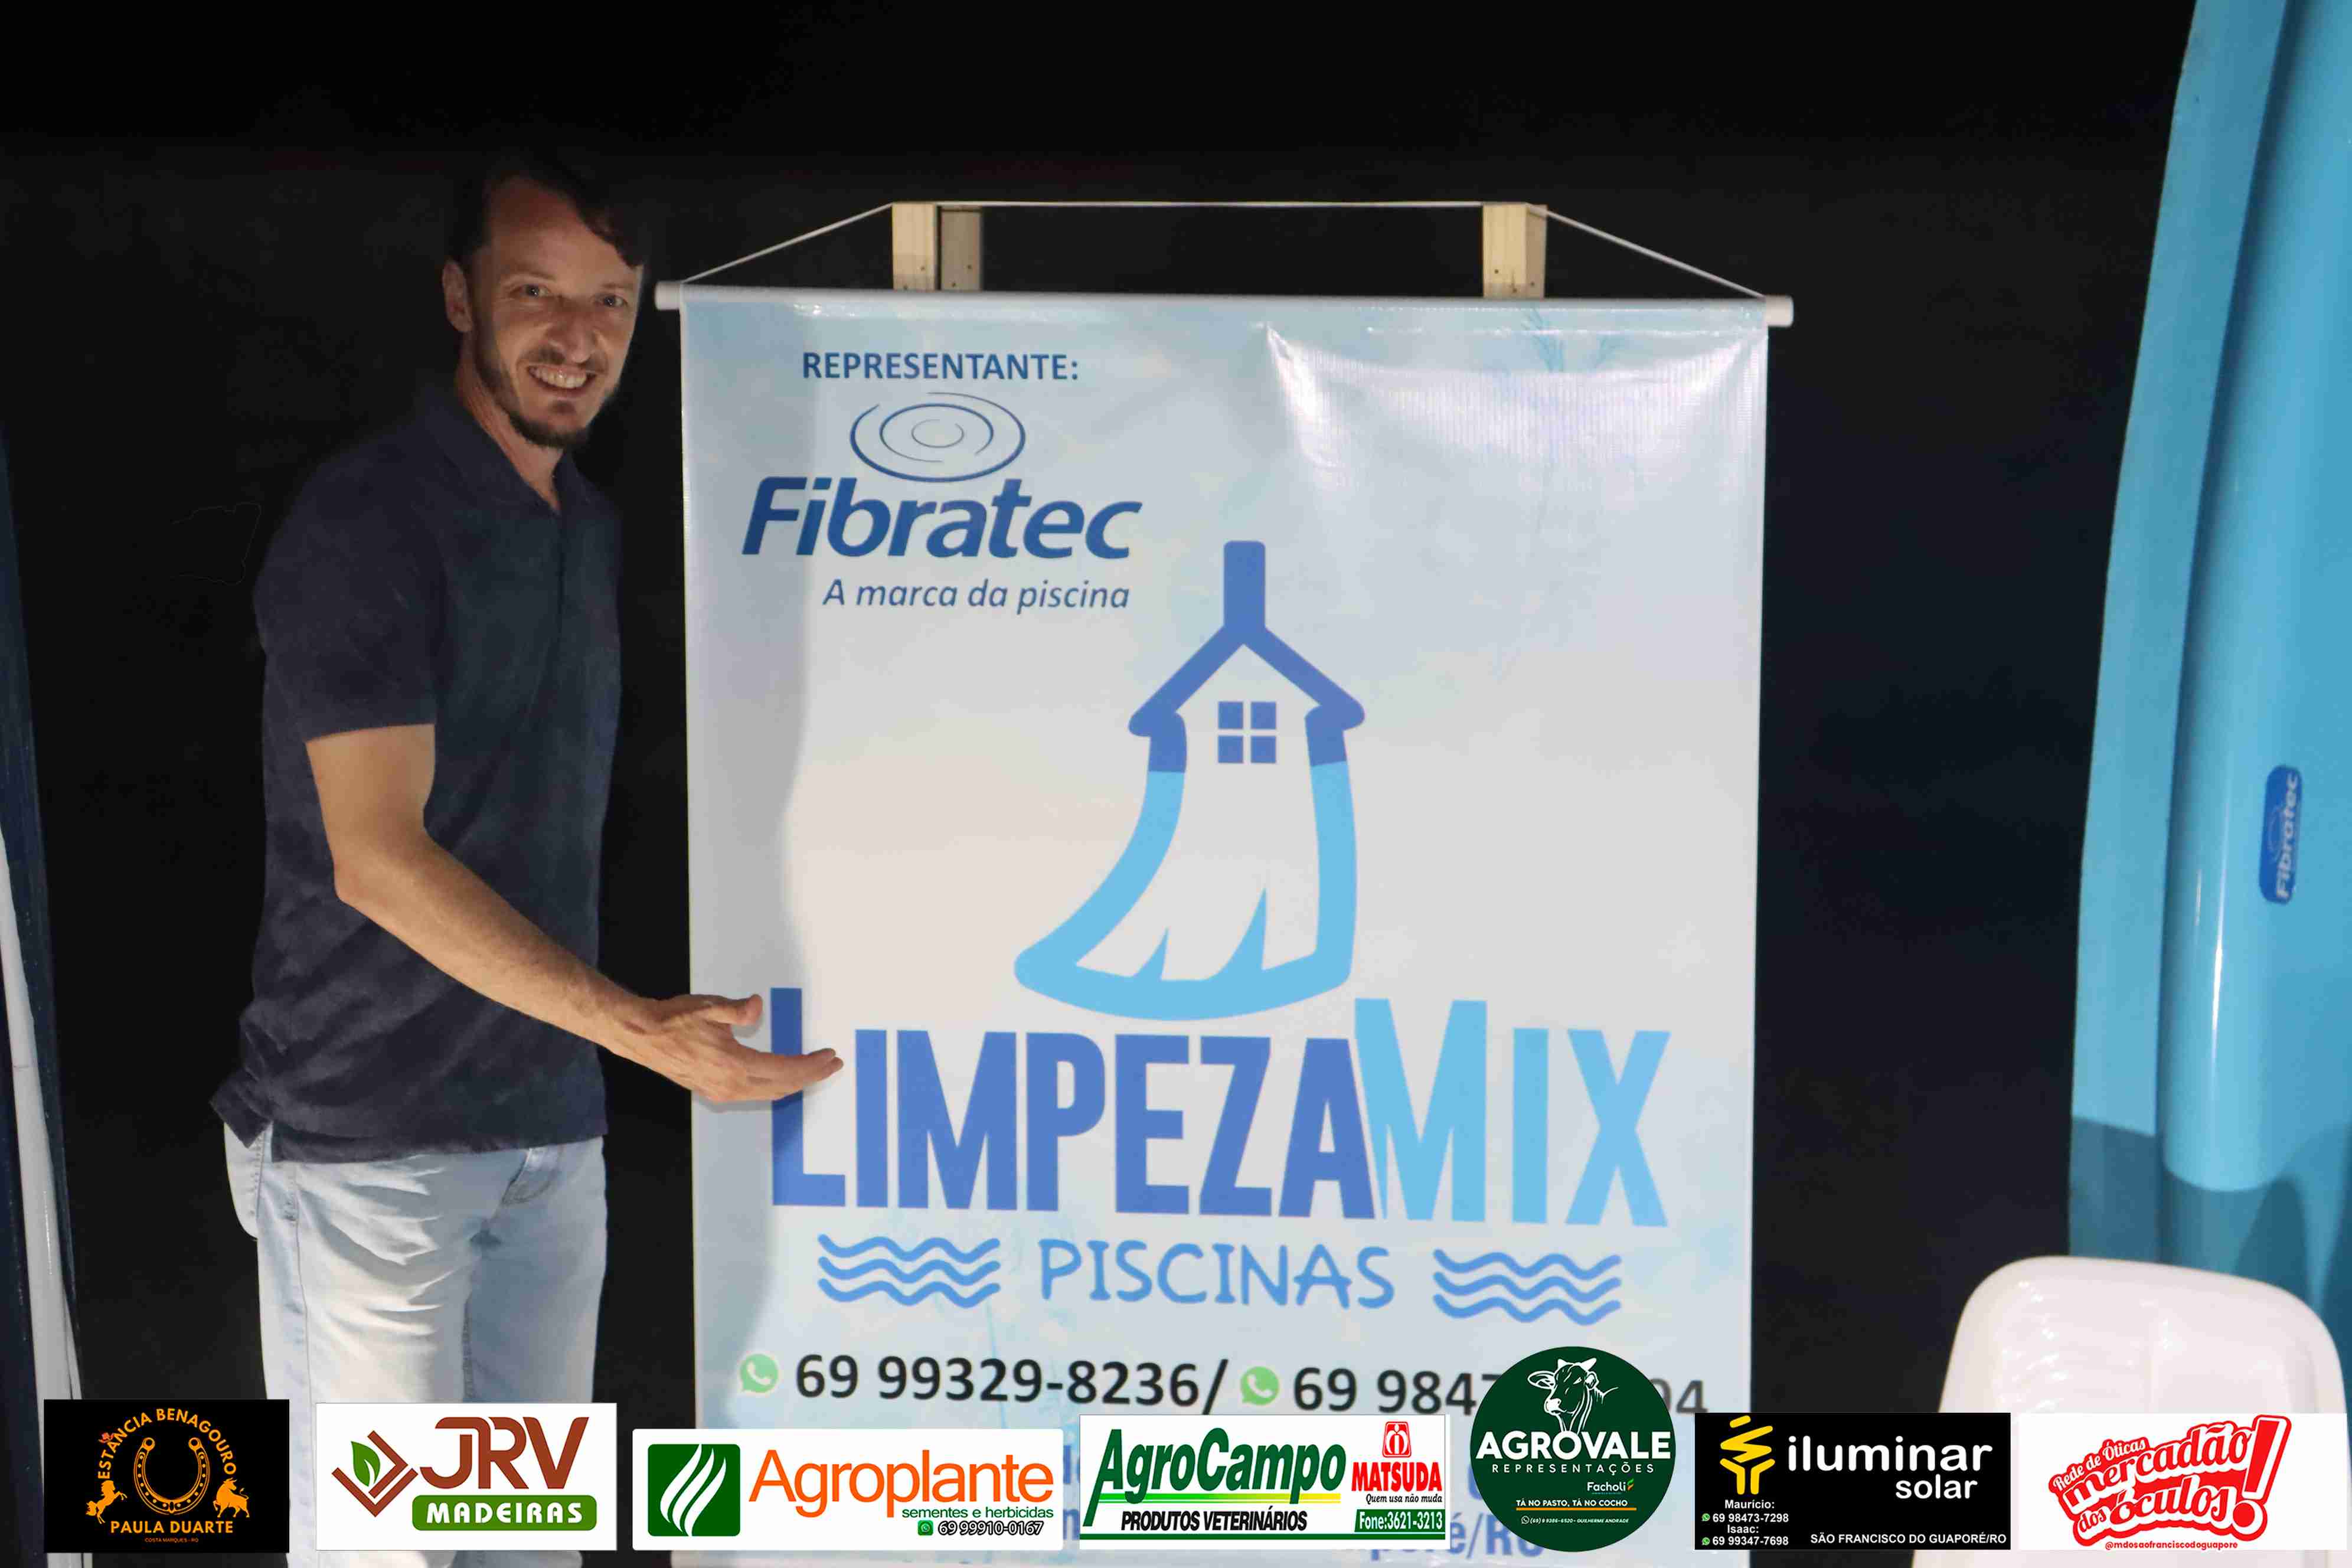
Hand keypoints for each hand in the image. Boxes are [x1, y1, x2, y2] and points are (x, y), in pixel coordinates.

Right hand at [602, 991, 842, 1102]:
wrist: (642, 1036)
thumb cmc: (675, 1019)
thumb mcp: (710, 1007)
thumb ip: (738, 1010)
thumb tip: (757, 1007)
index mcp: (734, 1065)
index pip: (785, 1069)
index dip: (811, 1065)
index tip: (830, 1057)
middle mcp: (730, 1085)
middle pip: (782, 1086)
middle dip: (810, 1076)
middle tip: (831, 1065)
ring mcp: (721, 1092)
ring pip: (769, 1093)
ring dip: (794, 1083)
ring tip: (814, 1071)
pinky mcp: (713, 1091)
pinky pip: (754, 1094)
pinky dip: (775, 1086)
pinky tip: (782, 1077)